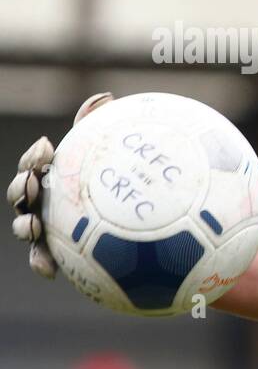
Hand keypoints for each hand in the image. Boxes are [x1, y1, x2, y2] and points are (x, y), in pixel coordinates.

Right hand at [8, 91, 114, 278]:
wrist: (126, 223)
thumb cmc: (114, 180)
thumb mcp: (106, 155)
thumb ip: (100, 128)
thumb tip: (105, 96)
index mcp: (50, 175)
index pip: (33, 163)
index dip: (35, 157)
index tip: (47, 146)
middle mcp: (42, 199)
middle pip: (20, 193)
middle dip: (22, 188)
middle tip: (34, 184)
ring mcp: (44, 225)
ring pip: (24, 225)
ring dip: (24, 225)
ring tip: (34, 227)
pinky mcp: (53, 251)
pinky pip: (41, 258)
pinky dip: (40, 262)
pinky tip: (49, 271)